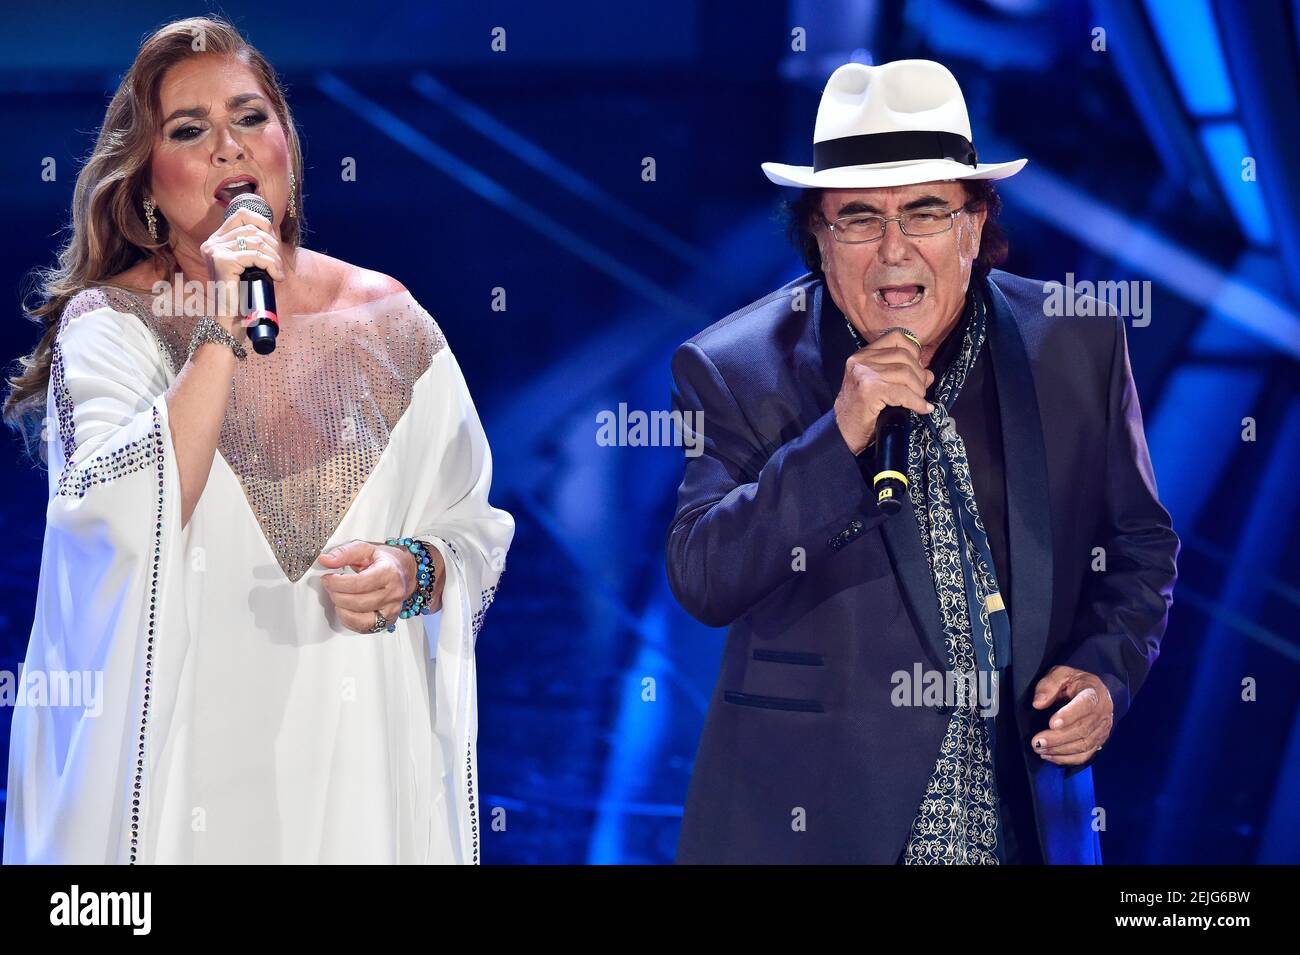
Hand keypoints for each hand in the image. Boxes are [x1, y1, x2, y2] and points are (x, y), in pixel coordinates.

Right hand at [199, 206, 284, 331]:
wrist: (230, 321)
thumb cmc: (242, 295)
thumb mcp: (247, 266)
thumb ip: (252, 248)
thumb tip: (272, 232)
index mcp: (216, 241)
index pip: (241, 215)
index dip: (263, 223)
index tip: (274, 241)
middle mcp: (212, 243)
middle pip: (252, 228)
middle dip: (273, 246)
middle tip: (279, 265)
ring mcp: (215, 251)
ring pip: (256, 242)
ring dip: (274, 257)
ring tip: (279, 273)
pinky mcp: (223, 262)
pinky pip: (255, 255)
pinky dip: (271, 264)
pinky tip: (276, 276)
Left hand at [318, 539, 422, 633]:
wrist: (404, 570)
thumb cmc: (385, 560)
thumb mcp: (365, 549)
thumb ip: (344, 553)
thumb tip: (325, 561)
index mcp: (389, 572)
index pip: (359, 583)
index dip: (337, 583)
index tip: (327, 578)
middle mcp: (393, 593)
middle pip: (357, 602)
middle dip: (336, 595)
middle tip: (330, 587)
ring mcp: (392, 609)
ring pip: (360, 618)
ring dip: (341, 608)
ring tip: (338, 596)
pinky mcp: (388, 621)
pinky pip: (364, 628)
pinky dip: (349, 620)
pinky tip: (345, 609)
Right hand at [833, 328, 934, 454]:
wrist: (842, 433)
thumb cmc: (861, 410)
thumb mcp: (880, 385)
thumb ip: (901, 375)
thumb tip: (929, 374)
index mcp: (863, 354)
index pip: (896, 337)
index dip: (913, 351)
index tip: (917, 369)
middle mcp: (861, 360)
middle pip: (904, 356)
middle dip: (919, 374)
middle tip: (921, 391)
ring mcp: (864, 373)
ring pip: (906, 373)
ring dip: (918, 390)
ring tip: (919, 401)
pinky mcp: (869, 390)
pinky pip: (903, 392)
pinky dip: (917, 402)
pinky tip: (922, 409)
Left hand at [1030, 665, 1113, 764]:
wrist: (1093, 691)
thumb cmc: (1074, 682)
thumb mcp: (1060, 674)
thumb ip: (1049, 685)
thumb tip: (1038, 703)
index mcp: (1094, 693)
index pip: (1085, 705)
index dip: (1069, 715)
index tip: (1051, 723)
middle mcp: (1102, 713)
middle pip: (1083, 729)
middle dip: (1058, 738)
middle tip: (1037, 741)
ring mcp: (1102, 730)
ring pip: (1084, 745)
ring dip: (1060, 750)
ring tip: (1039, 749)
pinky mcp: (1098, 742)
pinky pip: (1085, 755)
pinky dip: (1066, 759)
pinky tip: (1049, 756)